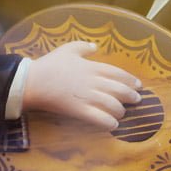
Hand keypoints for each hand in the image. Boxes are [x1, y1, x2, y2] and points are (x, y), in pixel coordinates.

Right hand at [23, 41, 141, 130]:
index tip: (139, 85)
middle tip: (137, 100)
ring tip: (122, 113)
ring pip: (111, 104)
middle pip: (118, 89)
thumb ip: (83, 47)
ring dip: (120, 110)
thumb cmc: (50, 64)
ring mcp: (86, 96)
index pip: (117, 73)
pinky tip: (113, 125)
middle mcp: (92, 81)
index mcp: (91, 67)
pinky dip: (108, 122)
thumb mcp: (67, 49)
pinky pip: (98, 117)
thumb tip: (95, 46)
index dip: (130, 80)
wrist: (32, 80)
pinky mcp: (78, 110)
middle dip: (130, 95)